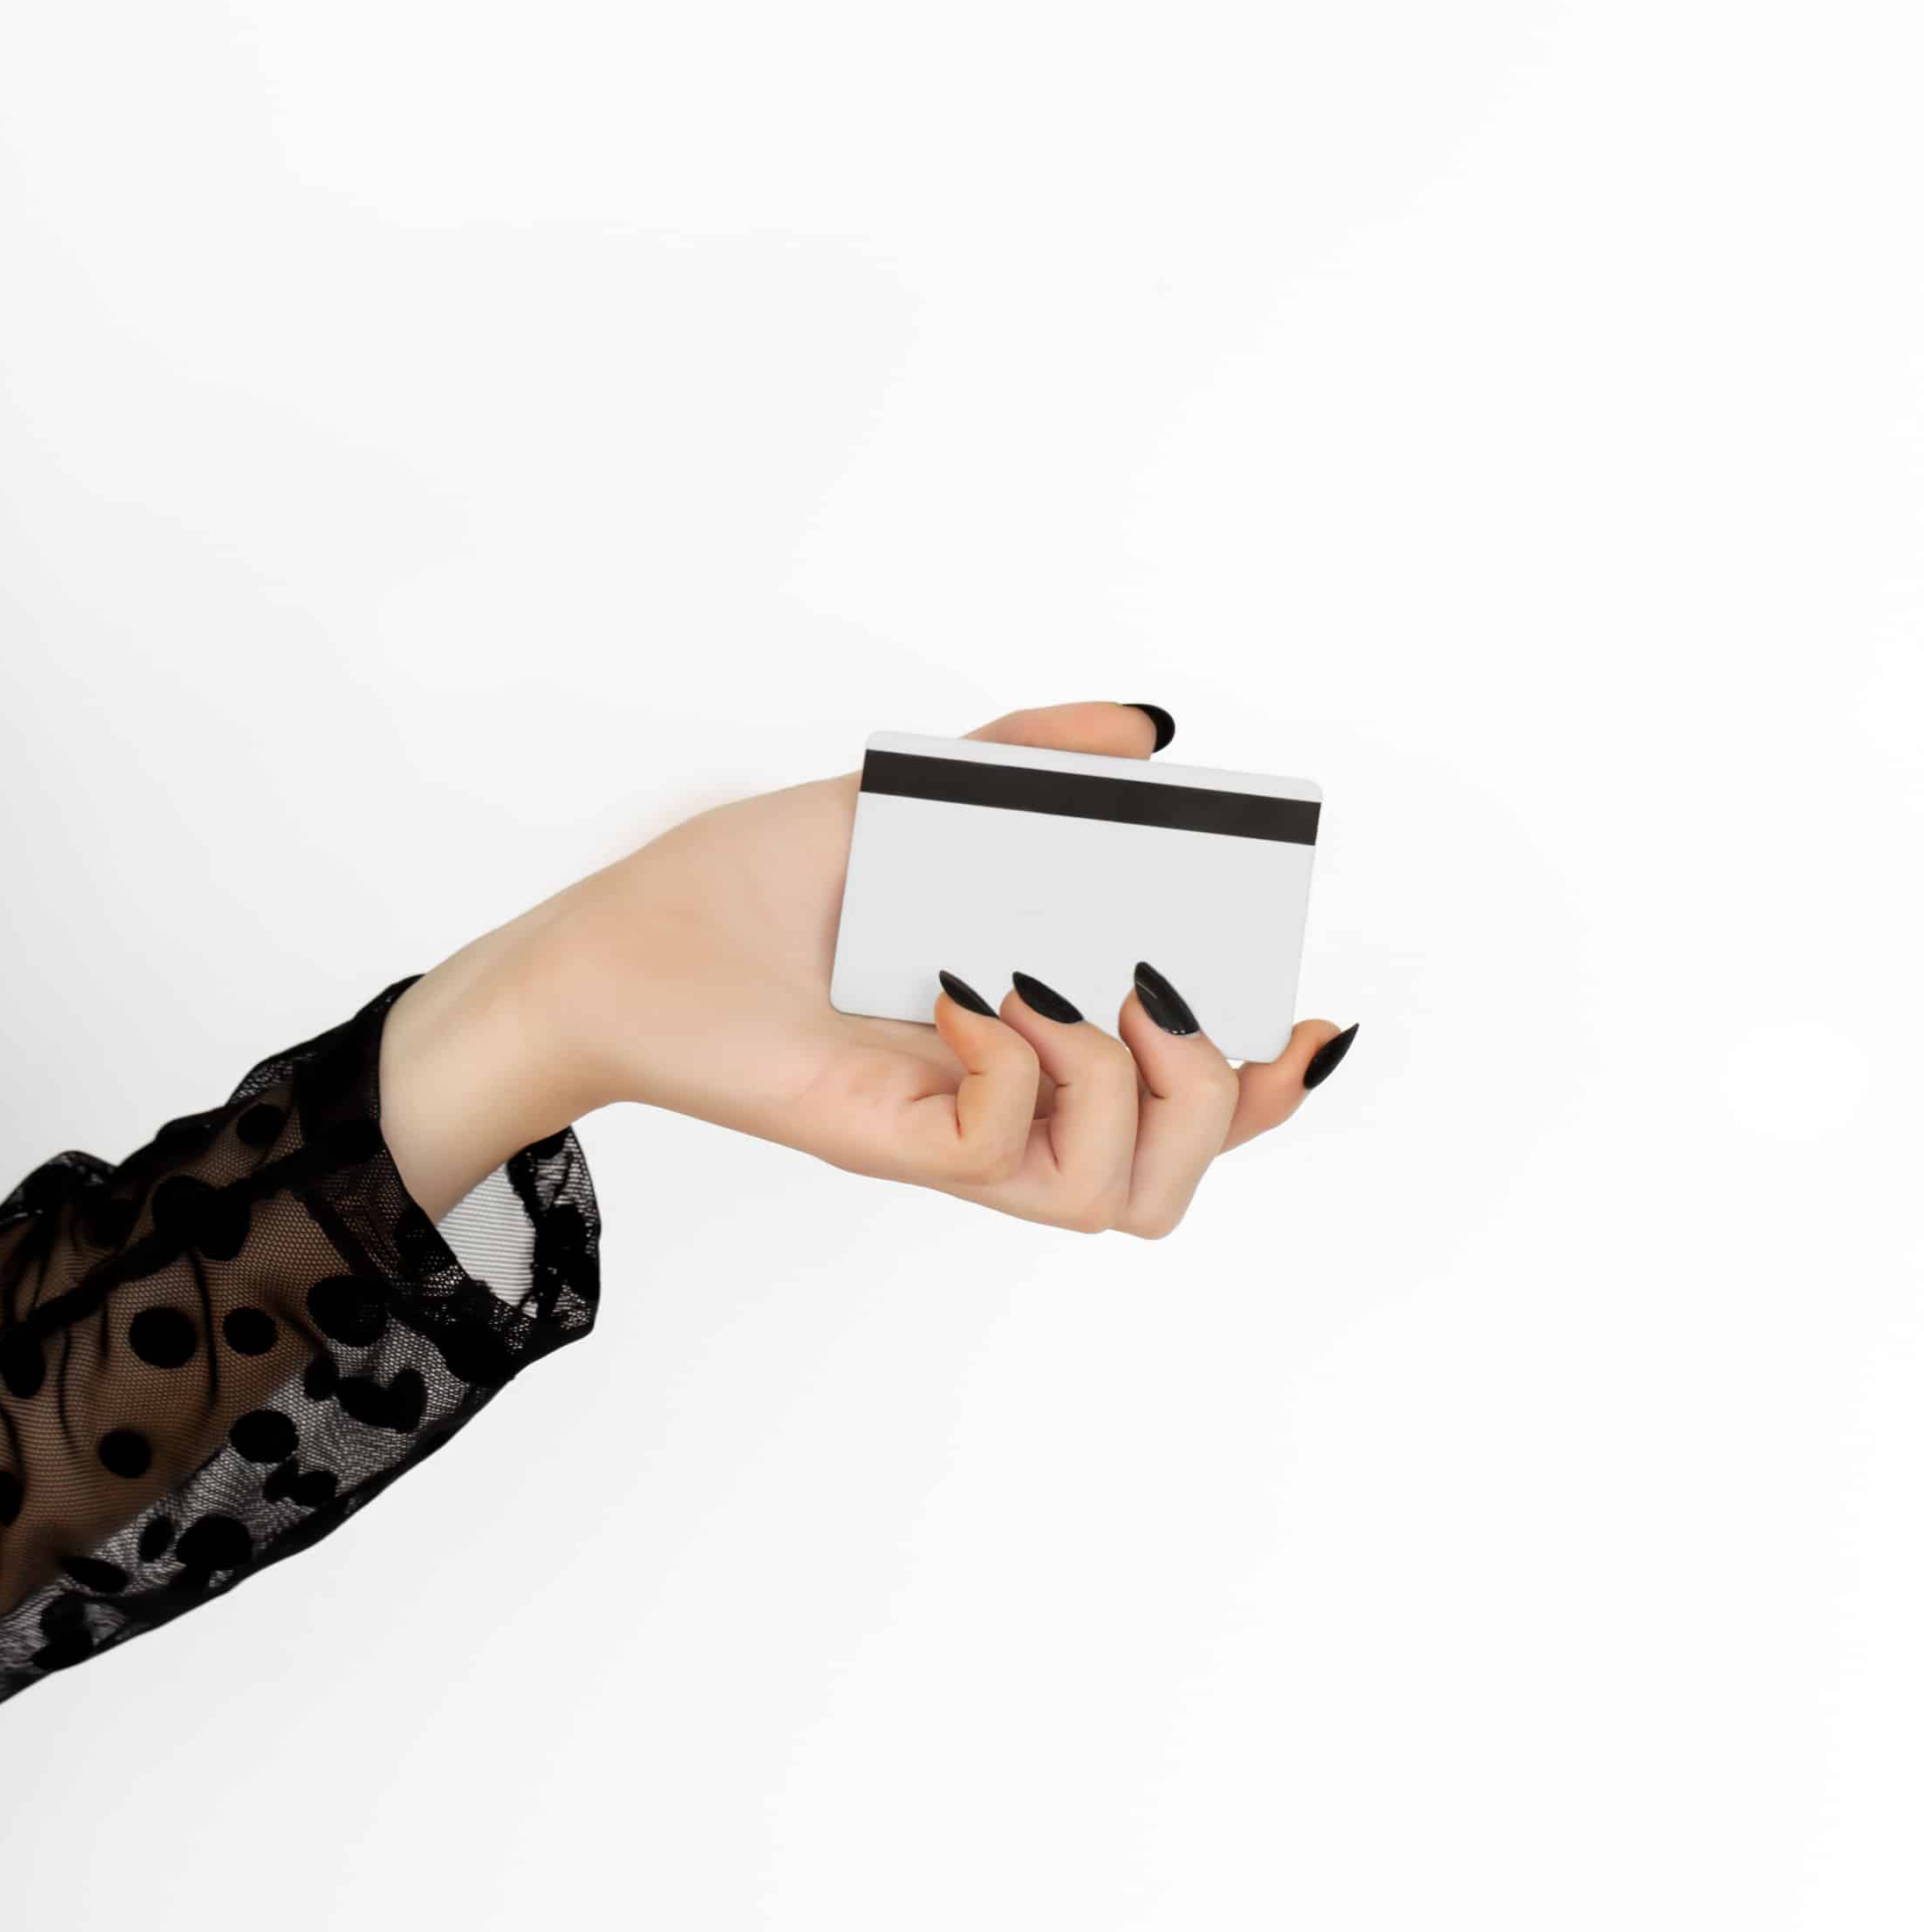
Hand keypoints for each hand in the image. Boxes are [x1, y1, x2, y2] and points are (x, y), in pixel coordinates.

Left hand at [448, 695, 1352, 1241]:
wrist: (623, 936)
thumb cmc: (751, 888)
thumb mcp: (911, 800)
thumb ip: (1027, 761)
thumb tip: (1146, 734)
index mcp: (1032, 1049)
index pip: (1188, 1119)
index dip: (1270, 1090)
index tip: (1309, 1018)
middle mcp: (1003, 1111)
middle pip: (1174, 1184)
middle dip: (1224, 1095)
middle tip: (1162, 986)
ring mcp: (949, 1134)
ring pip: (1115, 1197)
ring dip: (1122, 1081)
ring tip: (1059, 985)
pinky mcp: (889, 1139)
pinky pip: (1005, 1154)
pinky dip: (1013, 1064)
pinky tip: (963, 987)